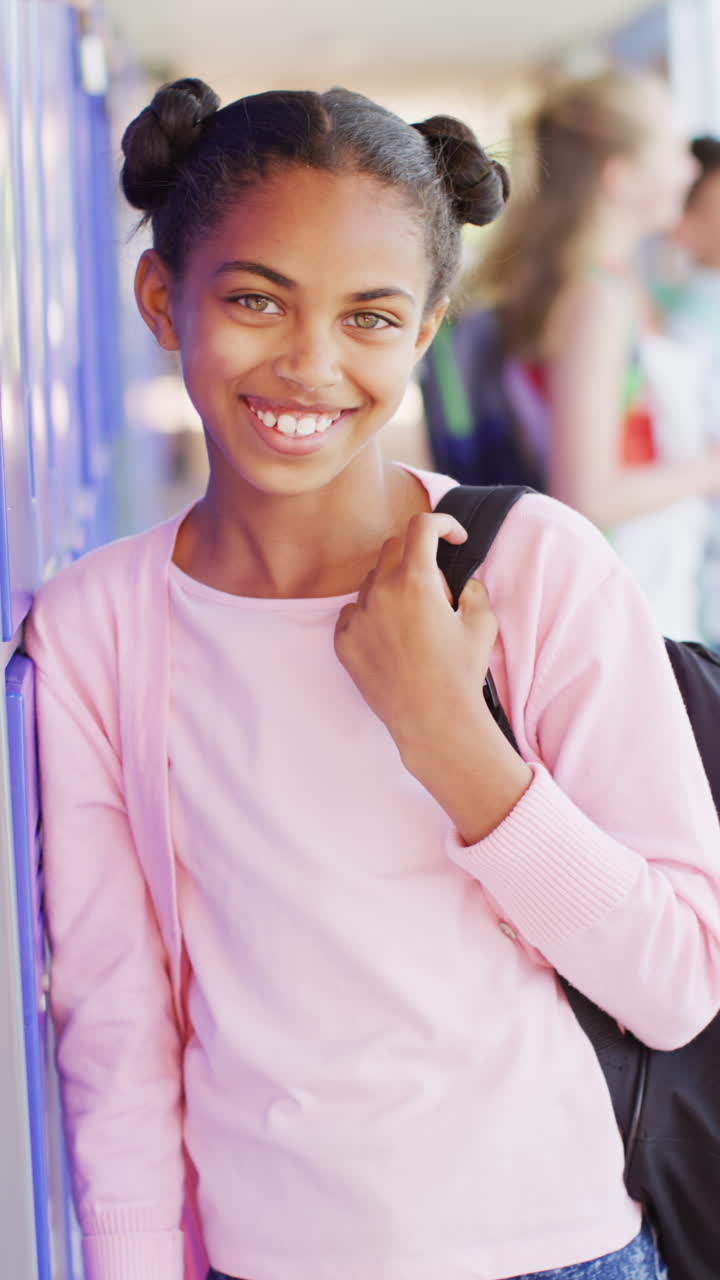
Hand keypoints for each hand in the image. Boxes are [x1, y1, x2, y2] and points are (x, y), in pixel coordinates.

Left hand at [334, 511, 496, 761]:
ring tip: (415, 623)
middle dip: (418, 557)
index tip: (454, 538)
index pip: (422, 526)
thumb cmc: (461, 674)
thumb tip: (462, 583)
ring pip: (371, 581)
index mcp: (416, 581)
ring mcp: (358, 617)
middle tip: (437, 594)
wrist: (433, 722)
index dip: (442, 524)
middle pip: (393, 549)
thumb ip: (474, 590)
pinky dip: (371, 616)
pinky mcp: (343, 642)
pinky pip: (353, 612)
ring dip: (393, 588)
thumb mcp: (484, 624)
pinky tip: (391, 640)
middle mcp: (381, 592)